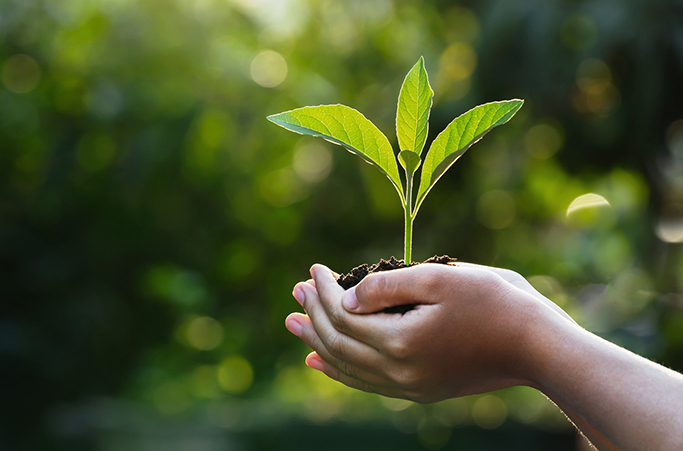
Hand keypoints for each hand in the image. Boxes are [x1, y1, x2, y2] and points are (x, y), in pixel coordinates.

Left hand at [285, 262, 575, 402]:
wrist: (538, 348)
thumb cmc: (496, 303)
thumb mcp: (440, 279)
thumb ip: (387, 287)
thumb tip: (345, 297)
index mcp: (400, 343)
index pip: (342, 315)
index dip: (323, 290)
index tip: (315, 268)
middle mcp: (398, 373)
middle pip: (337, 343)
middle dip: (312, 314)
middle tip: (294, 291)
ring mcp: (408, 387)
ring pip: (346, 367)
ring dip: (317, 342)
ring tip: (294, 325)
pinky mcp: (419, 391)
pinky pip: (365, 383)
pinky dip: (338, 370)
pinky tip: (321, 362)